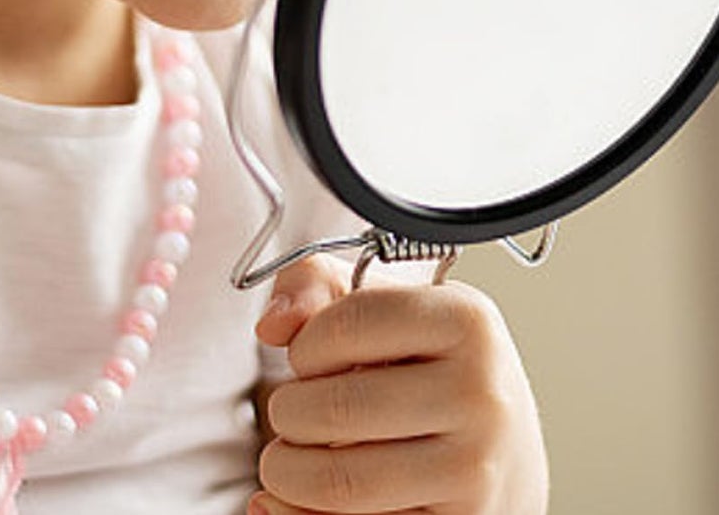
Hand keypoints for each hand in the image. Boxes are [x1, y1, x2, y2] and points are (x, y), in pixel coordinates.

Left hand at [250, 254, 547, 514]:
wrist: (506, 453)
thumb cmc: (428, 365)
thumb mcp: (383, 300)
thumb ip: (314, 283)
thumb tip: (272, 326)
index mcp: (466, 323)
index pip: (345, 325)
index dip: (305, 345)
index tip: (307, 359)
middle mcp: (482, 397)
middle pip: (336, 408)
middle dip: (287, 413)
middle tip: (291, 413)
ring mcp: (476, 472)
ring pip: (340, 482)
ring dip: (288, 472)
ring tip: (292, 458)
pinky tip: (303, 499)